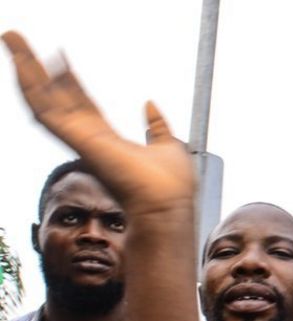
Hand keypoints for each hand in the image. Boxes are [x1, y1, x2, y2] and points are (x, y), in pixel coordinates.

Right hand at [3, 31, 194, 214]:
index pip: (81, 105)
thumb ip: (157, 126)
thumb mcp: (168, 145)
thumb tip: (150, 105)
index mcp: (107, 141)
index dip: (70, 82)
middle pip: (55, 97)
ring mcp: (79, 139)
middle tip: (18, 40)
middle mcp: (88, 139)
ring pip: (43, 98)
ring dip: (26, 68)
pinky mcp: (76, 140)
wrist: (168, 203)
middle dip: (37, 68)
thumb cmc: (171, 186)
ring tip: (11, 38)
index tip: (62, 60)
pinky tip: (20, 64)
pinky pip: (45, 109)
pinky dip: (31, 85)